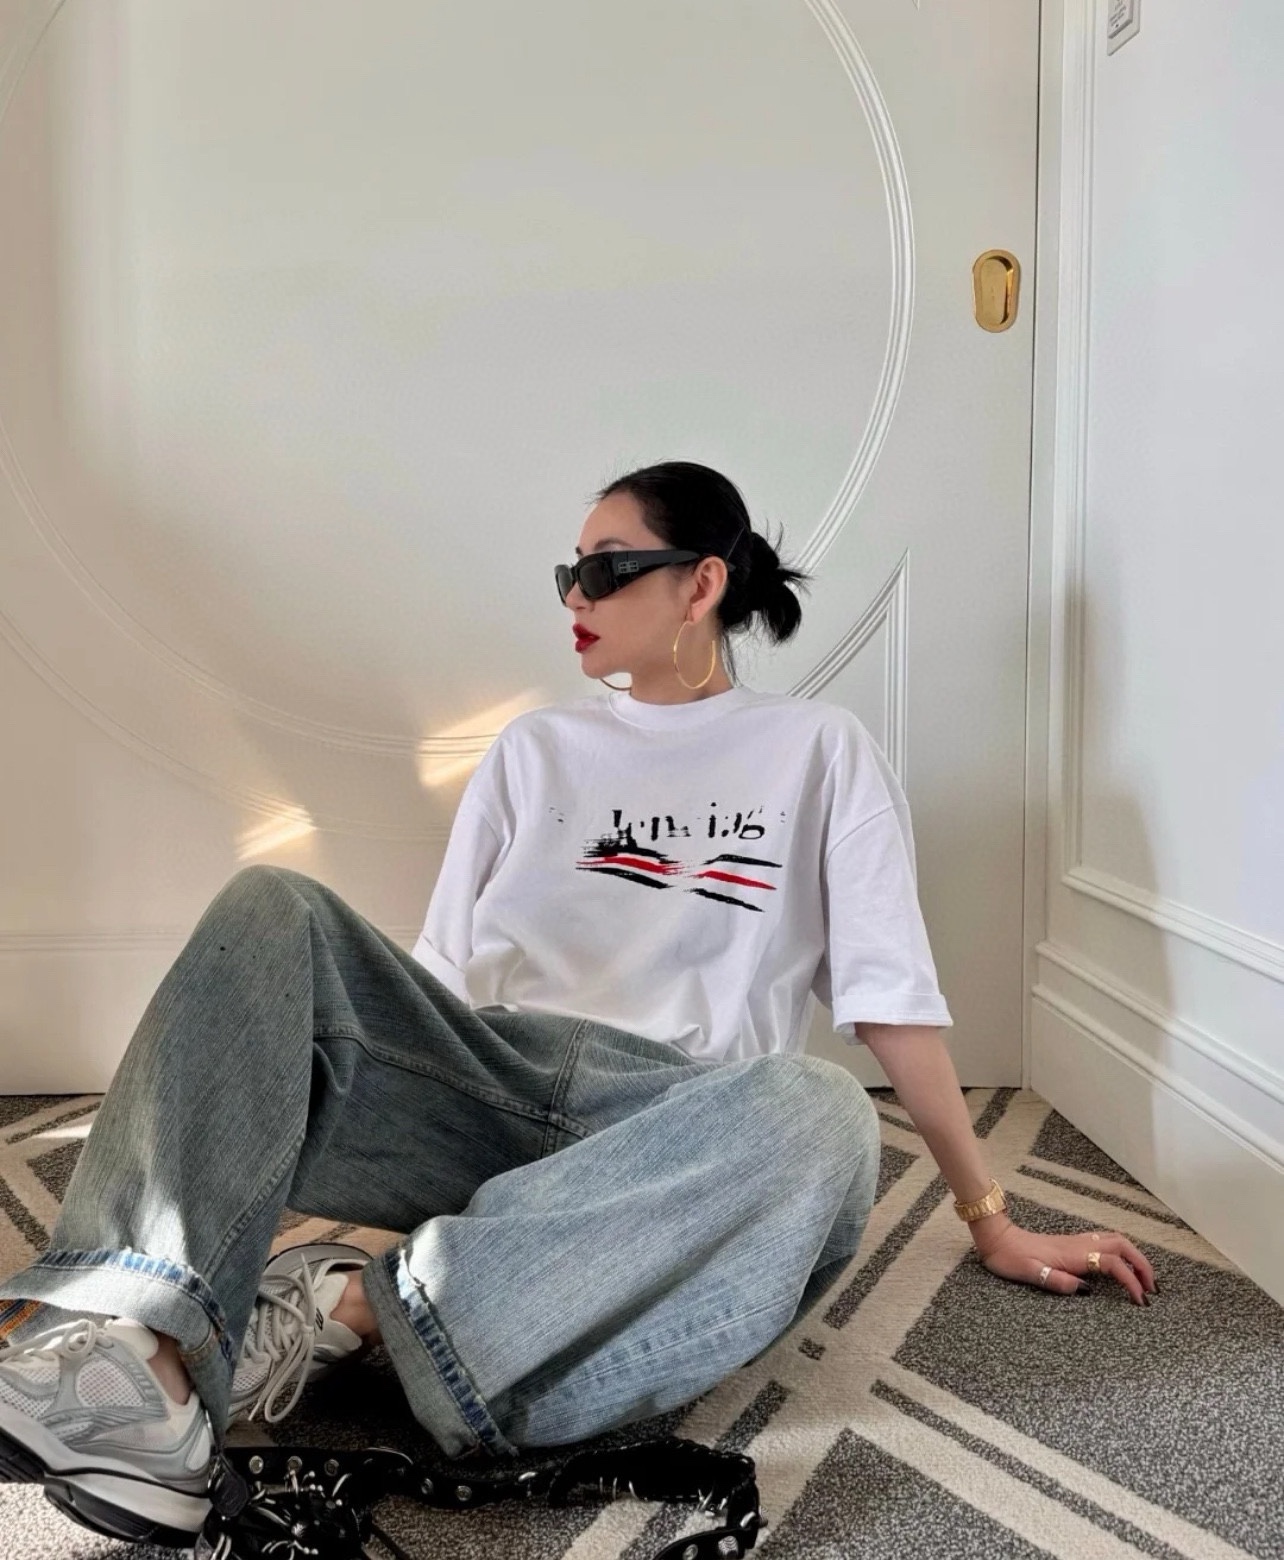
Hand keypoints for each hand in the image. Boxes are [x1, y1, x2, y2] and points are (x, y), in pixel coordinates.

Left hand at [971, 1218, 1157, 1303]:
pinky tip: (1122, 1265)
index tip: (1140, 1301)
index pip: (1112, 1264)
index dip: (1130, 1281)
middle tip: (1153, 1289)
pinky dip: (1122, 1252)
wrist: (997, 1239)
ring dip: (1134, 1257)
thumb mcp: (1028, 1272)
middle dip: (1142, 1265)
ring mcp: (1077, 1241)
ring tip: (1144, 1279)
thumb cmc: (1010, 1258)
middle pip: (1122, 1246)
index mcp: (1073, 1254)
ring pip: (1116, 1241)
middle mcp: (1079, 1244)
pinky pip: (1106, 1242)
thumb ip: (1055, 1281)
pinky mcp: (1073, 1243)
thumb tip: (1083, 1290)